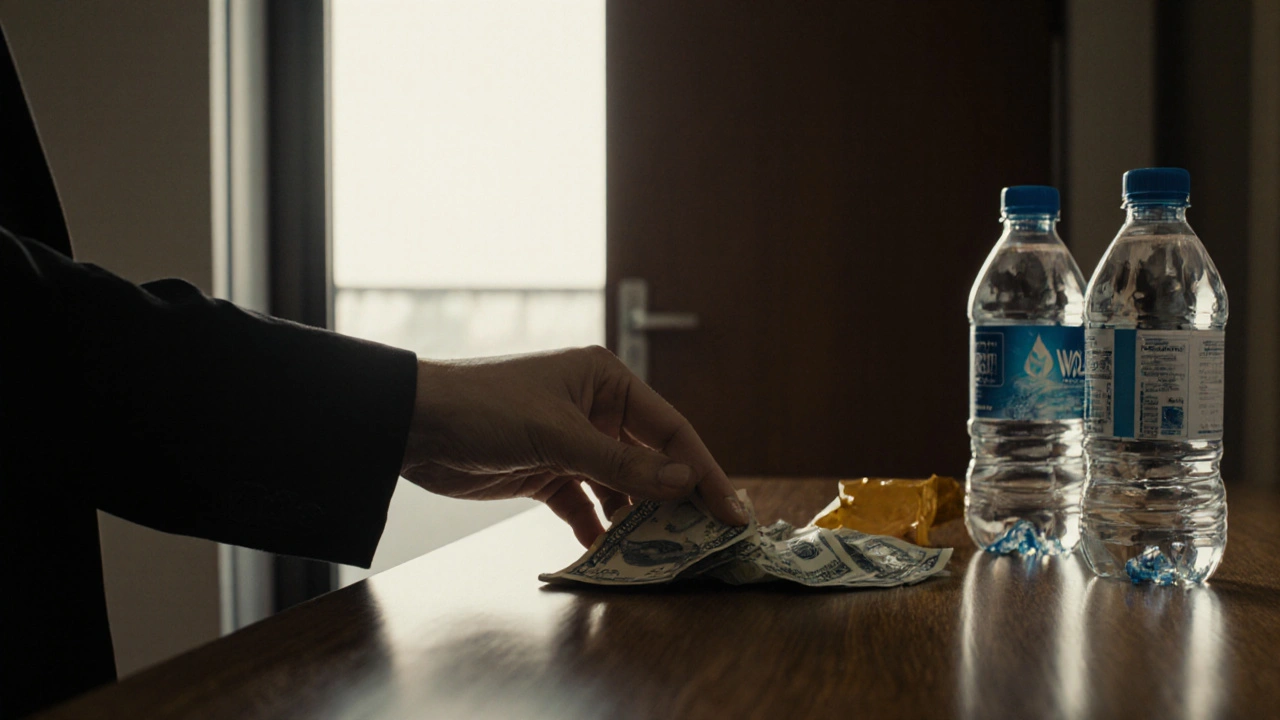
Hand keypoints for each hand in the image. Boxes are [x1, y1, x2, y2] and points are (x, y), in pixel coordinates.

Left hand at [399, 346, 747, 546]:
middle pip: (651, 461)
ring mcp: (572, 443)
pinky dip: (596, 530)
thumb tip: (683, 485)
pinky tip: (609, 554)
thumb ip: (620, 465)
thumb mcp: (556, 435)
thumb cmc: (484, 408)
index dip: (703, 472)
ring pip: (621, 488)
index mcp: (606, 381)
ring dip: (637, 520)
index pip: (670, 430)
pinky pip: (585, 505)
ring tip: (662, 555)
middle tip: (705, 541)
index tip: (730, 511)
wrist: (411, 426)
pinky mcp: (547, 473)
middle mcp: (596, 408)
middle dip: (675, 501)